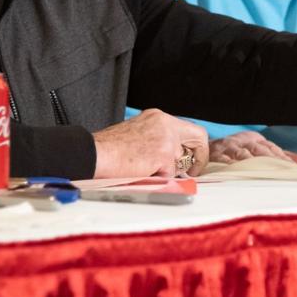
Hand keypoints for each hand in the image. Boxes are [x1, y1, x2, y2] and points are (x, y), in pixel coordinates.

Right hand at [91, 108, 208, 177]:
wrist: (96, 154)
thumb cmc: (110, 148)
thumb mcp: (138, 133)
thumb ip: (159, 139)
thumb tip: (174, 156)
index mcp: (158, 117)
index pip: (189, 129)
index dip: (195, 146)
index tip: (191, 159)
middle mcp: (165, 124)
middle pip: (199, 137)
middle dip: (200, 157)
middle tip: (192, 171)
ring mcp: (165, 139)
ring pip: (180, 161)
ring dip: (168, 170)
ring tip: (148, 170)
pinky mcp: (162, 154)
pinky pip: (169, 174)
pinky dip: (158, 178)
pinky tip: (142, 172)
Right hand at [208, 131, 296, 163]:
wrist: (207, 145)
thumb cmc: (238, 150)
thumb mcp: (258, 149)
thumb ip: (280, 155)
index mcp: (255, 140)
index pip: (271, 148)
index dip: (282, 157)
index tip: (293, 167)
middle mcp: (243, 142)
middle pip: (259, 150)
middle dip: (271, 160)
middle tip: (282, 171)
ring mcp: (229, 147)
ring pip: (243, 155)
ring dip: (252, 163)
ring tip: (261, 171)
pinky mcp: (216, 155)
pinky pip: (223, 160)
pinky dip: (230, 165)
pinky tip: (236, 171)